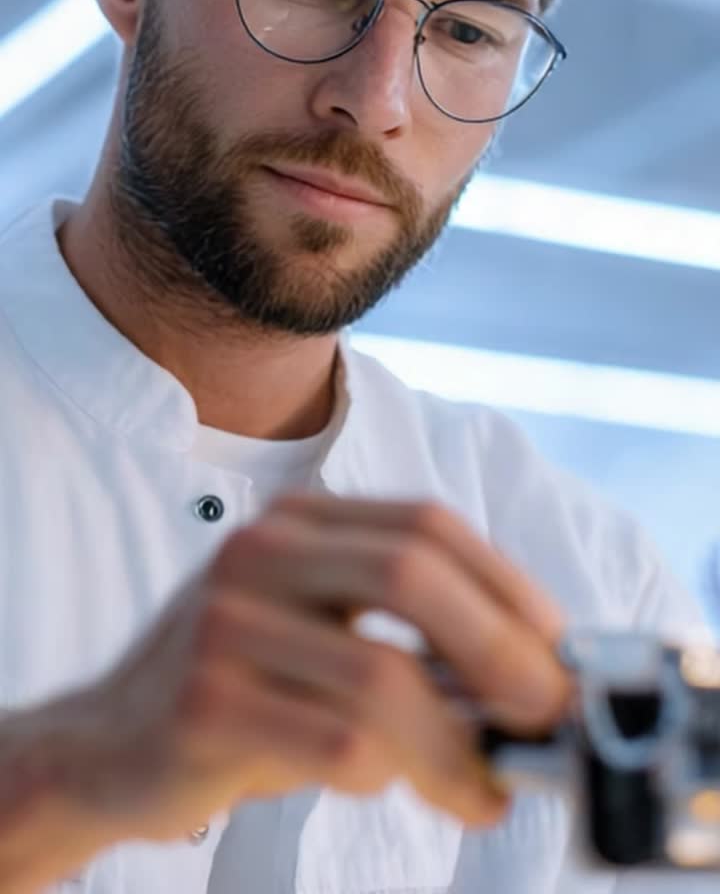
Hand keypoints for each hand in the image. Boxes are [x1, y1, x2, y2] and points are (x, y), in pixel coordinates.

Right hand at [48, 494, 571, 844]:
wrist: (108, 745)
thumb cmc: (245, 689)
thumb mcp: (320, 629)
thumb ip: (410, 632)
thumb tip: (531, 673)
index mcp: (297, 520)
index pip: (427, 524)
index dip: (509, 585)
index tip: (557, 650)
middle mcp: (258, 552)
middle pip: (411, 574)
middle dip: (502, 650)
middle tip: (548, 714)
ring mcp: (224, 624)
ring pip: (381, 674)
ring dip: (458, 746)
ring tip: (486, 789)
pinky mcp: (203, 704)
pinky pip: (336, 743)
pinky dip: (395, 776)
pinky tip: (403, 787)